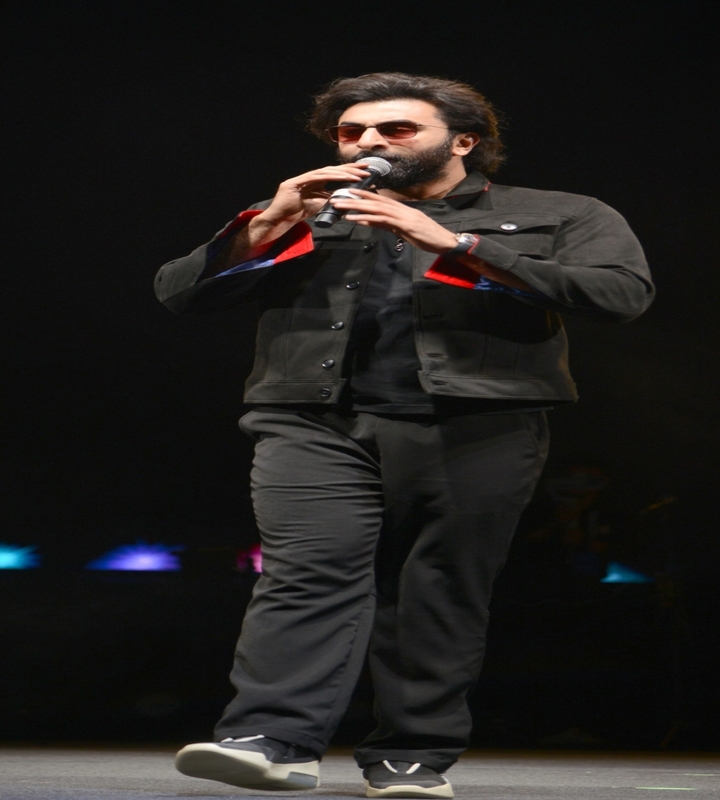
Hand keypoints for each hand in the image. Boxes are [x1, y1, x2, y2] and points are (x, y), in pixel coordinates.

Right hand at [259, 164, 374, 226]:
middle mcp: (309, 177)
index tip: (364, 171)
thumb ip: (329, 199)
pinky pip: (314, 177)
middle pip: (332, 170)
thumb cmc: (298, 213)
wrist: (281, 220)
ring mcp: (301, 178)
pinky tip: (341, 177)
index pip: (334, 174)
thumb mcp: (319, 205)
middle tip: (366, 169)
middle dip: (350, 169)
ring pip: (325, 172)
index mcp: (314, 182)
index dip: (349, 171)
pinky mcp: (294, 183)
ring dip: (343, 173)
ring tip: (358, 176)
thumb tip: (345, 197)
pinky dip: (329, 177)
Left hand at [330, 189, 457, 253]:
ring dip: (356, 206)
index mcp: (401, 209)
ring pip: (375, 207)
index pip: (379, 199)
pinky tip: (354, 219)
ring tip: (340, 206)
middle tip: (337, 197)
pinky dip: (366, 218)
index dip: (363, 195)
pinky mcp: (404, 224)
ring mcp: (402, 215)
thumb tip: (368, 221)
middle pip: (373, 200)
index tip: (348, 193)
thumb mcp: (402, 231)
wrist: (444, 242)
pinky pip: (381, 219)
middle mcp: (400, 209)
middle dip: (354, 198)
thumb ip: (385, 225)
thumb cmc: (426, 237)